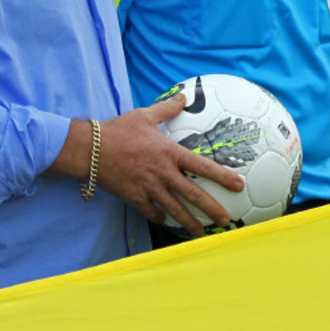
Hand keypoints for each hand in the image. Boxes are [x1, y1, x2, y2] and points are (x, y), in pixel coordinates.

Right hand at [95, 96, 245, 236]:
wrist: (91, 149)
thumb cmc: (119, 130)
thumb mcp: (144, 115)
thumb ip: (167, 108)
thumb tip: (183, 97)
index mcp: (169, 153)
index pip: (202, 166)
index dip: (223, 176)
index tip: (238, 185)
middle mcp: (163, 173)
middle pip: (194, 194)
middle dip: (212, 209)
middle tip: (226, 220)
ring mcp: (149, 187)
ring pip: (175, 209)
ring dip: (189, 222)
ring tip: (200, 233)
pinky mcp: (135, 198)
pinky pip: (152, 212)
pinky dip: (161, 218)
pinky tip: (166, 221)